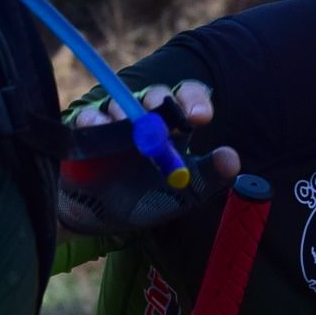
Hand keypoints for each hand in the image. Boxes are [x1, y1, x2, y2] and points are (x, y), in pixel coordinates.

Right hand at [58, 79, 240, 234]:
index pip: (186, 99)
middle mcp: (144, 116)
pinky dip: (92, 120)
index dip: (193, 101)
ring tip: (128, 127)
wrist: (103, 219)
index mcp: (174, 126)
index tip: (200, 117)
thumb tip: (232, 159)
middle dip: (158, 101)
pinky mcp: (83, 130)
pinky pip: (86, 117)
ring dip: (125, 111)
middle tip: (161, 114)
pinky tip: (96, 128)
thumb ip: (209, 174)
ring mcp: (112, 120)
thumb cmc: (148, 199)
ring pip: (120, 103)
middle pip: (154, 95)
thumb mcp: (184, 192)